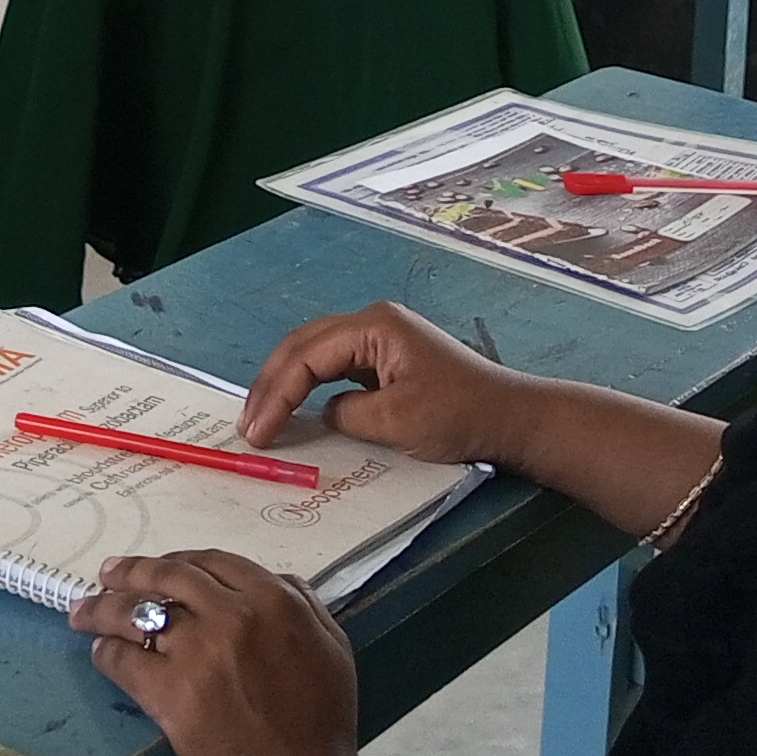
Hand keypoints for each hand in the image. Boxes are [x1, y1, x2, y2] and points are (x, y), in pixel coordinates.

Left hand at [67, 552, 453, 755]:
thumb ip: (305, 606)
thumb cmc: (323, 730)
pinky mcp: (170, 693)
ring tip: (83, 609)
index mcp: (276, 601)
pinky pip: (125, 660)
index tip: (159, 566)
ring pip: (138, 613)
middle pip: (170, 578)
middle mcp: (233, 614)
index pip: (214, 563)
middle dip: (133, 572)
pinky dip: (107, 654)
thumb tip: (274, 581)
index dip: (179, 560)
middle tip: (107, 573)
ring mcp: (198, 653)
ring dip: (104, 607)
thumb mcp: (332, 650)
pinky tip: (100, 653)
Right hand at [238, 302, 526, 464]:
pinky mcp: (386, 360)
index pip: (306, 354)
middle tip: (247, 426)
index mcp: (374, 326)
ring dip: (286, 385)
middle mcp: (372, 323)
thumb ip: (347, 414)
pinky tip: (296, 412)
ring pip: (315, 354)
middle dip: (271, 384)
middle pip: (303, 345)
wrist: (509, 417)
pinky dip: (309, 388)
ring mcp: (379, 340)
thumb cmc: (458, 415)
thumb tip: (321, 414)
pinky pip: (334, 368)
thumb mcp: (396, 421)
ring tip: (261, 420)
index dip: (277, 393)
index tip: (257, 433)